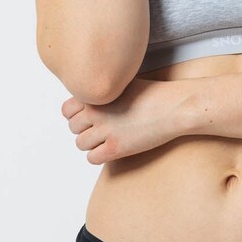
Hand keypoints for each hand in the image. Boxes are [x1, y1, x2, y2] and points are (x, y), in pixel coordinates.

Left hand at [60, 76, 194, 163]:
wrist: (175, 106)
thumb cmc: (154, 94)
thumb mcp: (123, 83)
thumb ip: (103, 92)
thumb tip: (87, 103)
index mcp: (96, 94)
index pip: (66, 110)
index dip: (77, 115)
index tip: (90, 117)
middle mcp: (96, 111)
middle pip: (73, 128)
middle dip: (86, 129)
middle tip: (102, 129)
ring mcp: (104, 130)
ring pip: (81, 144)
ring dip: (92, 143)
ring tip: (108, 139)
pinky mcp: (115, 148)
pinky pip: (92, 158)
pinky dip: (99, 155)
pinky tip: (113, 149)